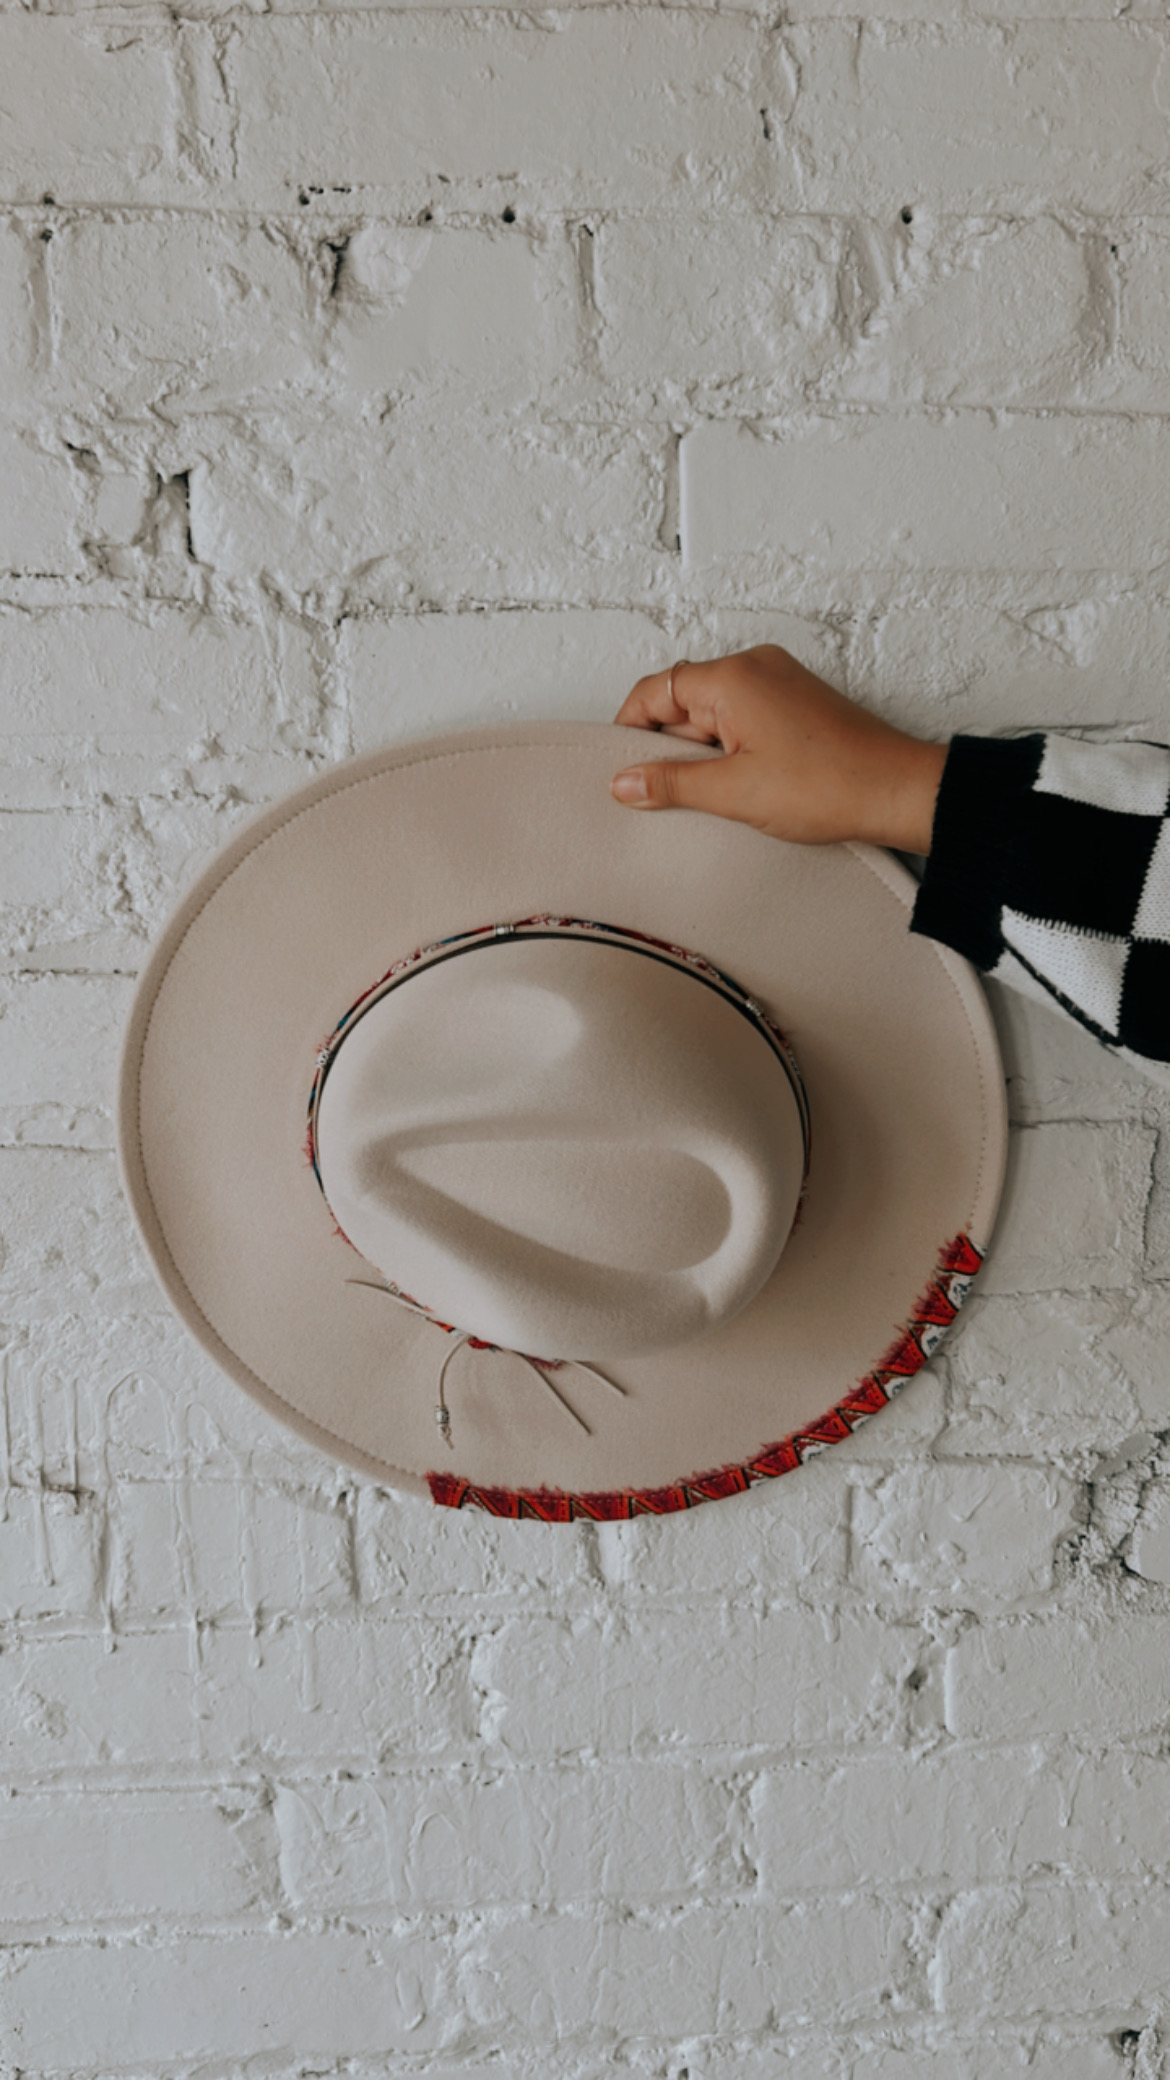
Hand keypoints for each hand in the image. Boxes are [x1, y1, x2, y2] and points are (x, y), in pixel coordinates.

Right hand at [611, 646, 946, 854]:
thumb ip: (671, 783)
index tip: (624, 767)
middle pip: (684, 699)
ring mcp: (780, 682)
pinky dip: (732, 748)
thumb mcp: (734, 792)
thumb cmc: (832, 784)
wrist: (899, 792)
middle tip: (670, 792)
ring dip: (704, 751)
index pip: (656, 689)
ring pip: (714, 712)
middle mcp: (756, 667)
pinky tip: (743, 786)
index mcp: (733, 676)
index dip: (631, 728)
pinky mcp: (797, 703)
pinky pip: (744, 717)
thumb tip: (626, 781)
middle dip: (671, 745)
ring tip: (718, 793)